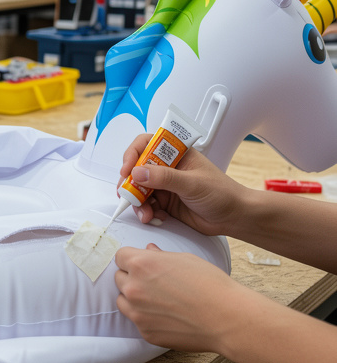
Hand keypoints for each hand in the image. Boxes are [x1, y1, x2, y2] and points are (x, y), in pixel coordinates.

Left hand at [115, 244, 243, 351]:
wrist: (227, 318)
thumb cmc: (210, 284)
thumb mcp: (184, 259)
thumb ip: (159, 256)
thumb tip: (148, 250)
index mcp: (141, 264)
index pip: (120, 256)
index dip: (132, 259)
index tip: (141, 264)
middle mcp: (133, 288)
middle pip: (119, 278)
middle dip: (132, 277)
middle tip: (154, 282)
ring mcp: (137, 313)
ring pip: (122, 300)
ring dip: (133, 298)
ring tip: (157, 300)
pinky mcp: (145, 332)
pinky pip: (137, 321)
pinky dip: (146, 317)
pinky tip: (166, 316)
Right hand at [118, 134, 249, 235]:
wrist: (234, 218)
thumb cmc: (222, 194)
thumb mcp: (192, 183)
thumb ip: (164, 177)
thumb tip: (138, 172)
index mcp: (176, 154)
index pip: (146, 144)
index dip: (133, 154)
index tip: (127, 169)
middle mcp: (168, 167)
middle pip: (137, 169)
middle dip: (130, 183)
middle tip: (128, 195)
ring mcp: (165, 185)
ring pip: (139, 189)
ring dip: (137, 202)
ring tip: (145, 213)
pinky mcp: (165, 202)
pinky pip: (146, 205)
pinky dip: (146, 212)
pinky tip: (155, 217)